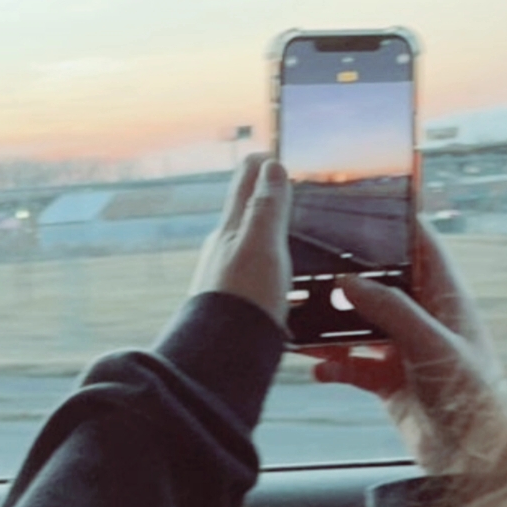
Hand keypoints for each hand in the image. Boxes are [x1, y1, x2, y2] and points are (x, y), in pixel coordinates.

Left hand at [190, 155, 291, 328]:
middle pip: (245, 210)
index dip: (261, 164)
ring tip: (285, 221)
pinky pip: (255, 269)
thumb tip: (270, 165)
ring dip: (266, 225)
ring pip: (248, 240)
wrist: (221, 357)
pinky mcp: (236, 301)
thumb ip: (267, 207)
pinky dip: (268, 258)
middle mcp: (224, 249)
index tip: (273, 149)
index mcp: (230, 230)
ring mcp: (227, 275)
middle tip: (280, 178)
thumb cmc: (242, 300)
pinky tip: (277, 271)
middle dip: (262, 192)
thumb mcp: (261, 245)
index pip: (244, 184)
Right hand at [310, 220, 506, 474]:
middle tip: (309, 262)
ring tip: (298, 317)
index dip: (396, 223)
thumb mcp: (430, 343)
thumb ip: (389, 309)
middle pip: (377, 283)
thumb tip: (347, 280)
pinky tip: (317, 368)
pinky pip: (349, 364)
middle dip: (345, 276)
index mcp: (444, 298)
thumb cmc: (471, 395)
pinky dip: (330, 365)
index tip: (363, 203)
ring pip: (356, 324)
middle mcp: (421, 318)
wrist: (472, 458)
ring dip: (328, 325)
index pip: (420, 246)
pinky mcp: (385, 378)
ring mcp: (401, 348)